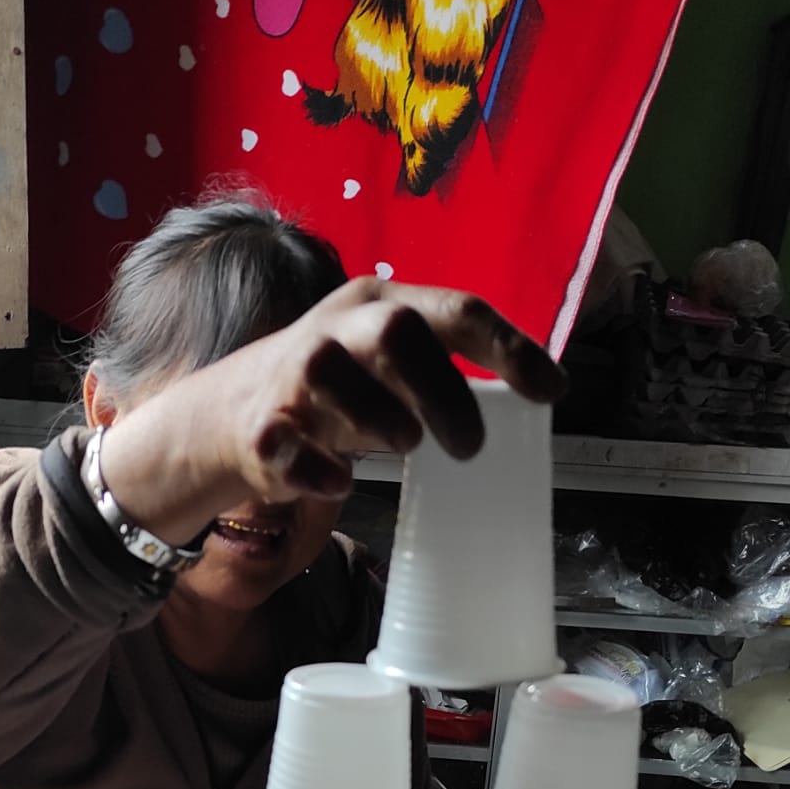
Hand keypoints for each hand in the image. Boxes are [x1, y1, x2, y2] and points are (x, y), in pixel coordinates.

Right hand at [215, 276, 566, 500]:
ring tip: (405, 448)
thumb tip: (531, 399)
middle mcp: (340, 329)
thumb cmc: (341, 389)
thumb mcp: (392, 364)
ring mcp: (294, 375)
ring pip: (329, 372)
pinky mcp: (261, 428)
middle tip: (469, 446)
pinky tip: (340, 483)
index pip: (458, 311)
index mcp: (383, 305)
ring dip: (378, 415)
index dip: (509, 350)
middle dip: (443, 391)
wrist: (238, 412)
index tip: (551, 393)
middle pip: (397, 333)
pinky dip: (315, 467)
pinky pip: (282, 441)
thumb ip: (446, 371)